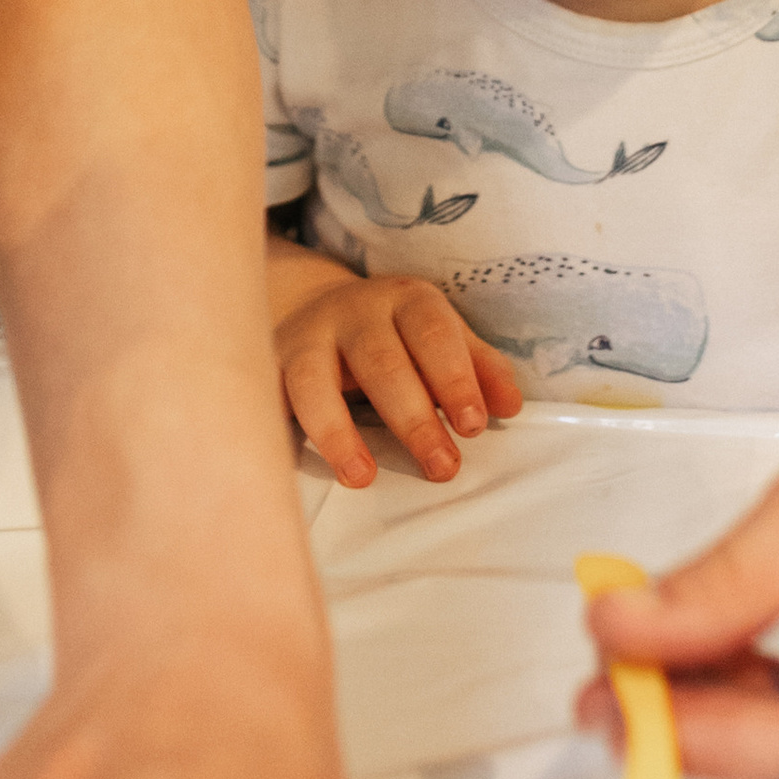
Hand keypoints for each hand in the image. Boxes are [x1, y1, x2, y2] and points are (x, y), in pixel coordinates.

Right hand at [271, 250, 522, 486]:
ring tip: (362, 476)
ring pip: (314, 380)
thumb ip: (479, 368)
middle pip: (381, 361)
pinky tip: (294, 464)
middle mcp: (353, 313)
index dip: (454, 377)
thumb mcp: (443, 338)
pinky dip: (277, 429)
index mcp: (405, 301)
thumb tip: (510, 406)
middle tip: (442, 467)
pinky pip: (268, 399)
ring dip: (338, 430)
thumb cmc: (396, 335)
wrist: (315, 305)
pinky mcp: (269, 367)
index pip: (433, 333)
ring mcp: (305, 338)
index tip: (473, 425)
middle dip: (413, 417)